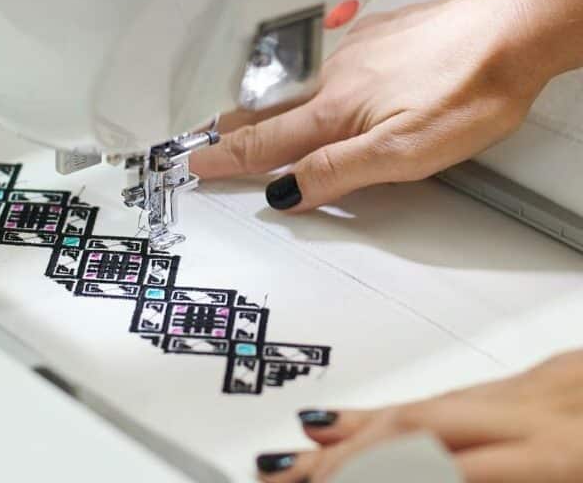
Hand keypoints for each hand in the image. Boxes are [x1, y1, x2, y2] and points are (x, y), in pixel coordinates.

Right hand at [192, 0, 582, 211]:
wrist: (512, 30)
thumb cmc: (470, 89)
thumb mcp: (405, 153)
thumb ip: (339, 171)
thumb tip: (288, 190)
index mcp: (336, 110)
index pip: (266, 143)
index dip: (228, 158)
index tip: (199, 164)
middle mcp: (335, 77)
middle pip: (269, 109)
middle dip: (231, 128)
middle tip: (205, 139)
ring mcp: (354, 51)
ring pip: (295, 84)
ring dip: (264, 104)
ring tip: (245, 114)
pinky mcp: (377, 35)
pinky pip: (325, 60)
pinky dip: (303, 78)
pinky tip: (312, 76)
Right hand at [255, 351, 582, 481]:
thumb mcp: (577, 473)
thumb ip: (495, 477)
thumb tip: (423, 476)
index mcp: (565, 451)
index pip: (437, 469)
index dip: (372, 481)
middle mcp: (540, 409)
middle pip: (413, 434)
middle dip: (343, 465)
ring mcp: (533, 386)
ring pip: (416, 410)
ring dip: (348, 442)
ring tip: (295, 467)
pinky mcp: (530, 377)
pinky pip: (440, 398)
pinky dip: (383, 418)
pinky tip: (337, 424)